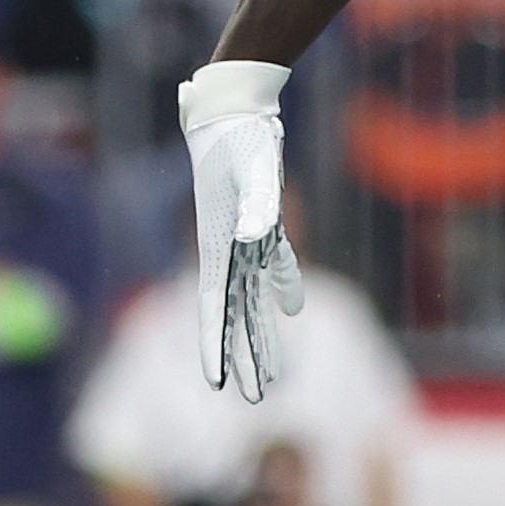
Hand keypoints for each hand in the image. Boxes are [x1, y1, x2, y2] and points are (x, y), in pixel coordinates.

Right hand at [180, 59, 303, 399]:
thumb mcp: (254, 175)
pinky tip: (289, 309)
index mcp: (218, 245)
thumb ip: (257, 212)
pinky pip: (273, 261)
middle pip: (236, 315)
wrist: (236, 106)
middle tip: (257, 399)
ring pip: (254, 297)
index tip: (217, 383)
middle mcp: (226, 248)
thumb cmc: (240, 139)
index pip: (215, 308)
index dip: (215, 346)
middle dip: (246, 358)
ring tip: (272, 372)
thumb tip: (255, 243)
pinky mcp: (261, 220)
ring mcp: (243, 236)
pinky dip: (282, 284)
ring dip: (262, 333)